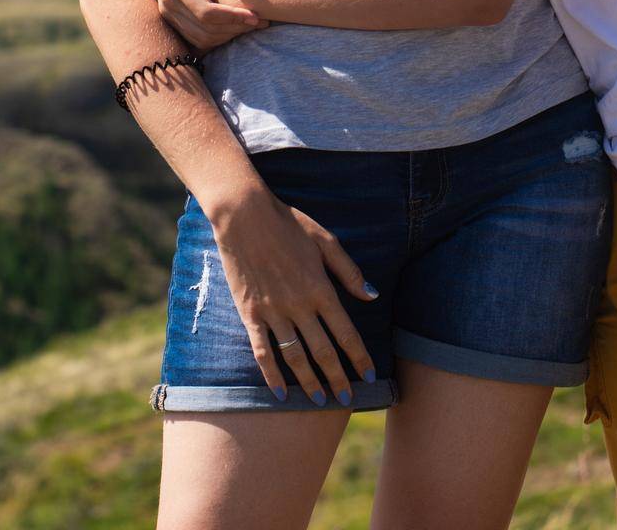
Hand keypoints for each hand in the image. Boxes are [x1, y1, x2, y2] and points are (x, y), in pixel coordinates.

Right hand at [150, 0, 266, 48]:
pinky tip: (234, 27)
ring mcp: (167, 14)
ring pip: (201, 38)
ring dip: (228, 36)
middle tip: (260, 21)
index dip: (232, 17)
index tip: (255, 15)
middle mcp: (168, 2)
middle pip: (204, 28)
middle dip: (235, 28)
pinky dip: (218, 38)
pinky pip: (196, 39)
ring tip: (250, 25)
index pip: (206, 11)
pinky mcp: (172, 21)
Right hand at [212, 185, 378, 404]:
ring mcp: (273, 311)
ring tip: (319, 401)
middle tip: (348, 400)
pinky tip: (280, 392)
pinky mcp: (250, 313)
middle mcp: (299, 305)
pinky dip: (271, 375)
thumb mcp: (325, 240)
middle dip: (338, 378)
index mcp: (320, 288)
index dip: (359, 356)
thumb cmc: (289, 224)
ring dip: (309, 382)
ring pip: (295, 357)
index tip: (369, 374)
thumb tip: (371, 295)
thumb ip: (348, 271)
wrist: (245, 216)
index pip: (346, 331)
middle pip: (323, 351)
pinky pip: (261, 351)